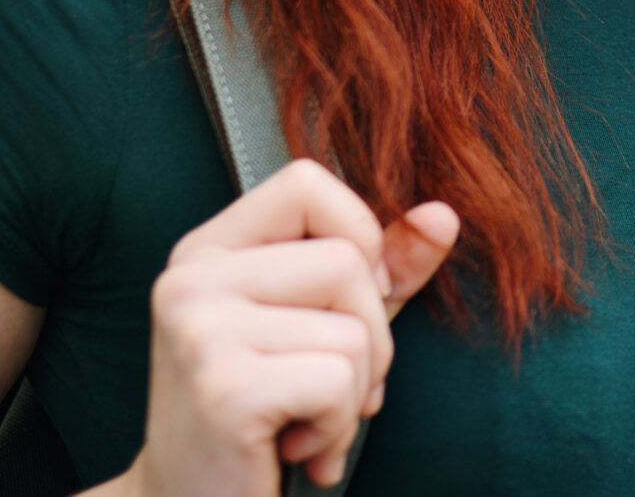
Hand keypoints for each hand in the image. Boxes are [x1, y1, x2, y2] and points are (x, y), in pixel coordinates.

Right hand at [122, 159, 458, 496]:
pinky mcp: (222, 387)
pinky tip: (295, 450)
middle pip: (347, 260)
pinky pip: (337, 380)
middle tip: (328, 391)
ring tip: (305, 423)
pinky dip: (336, 429)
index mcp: (207, 250)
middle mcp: (191, 278)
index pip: (306, 183)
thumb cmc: (265, 418)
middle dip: (369, 337)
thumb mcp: (322, 327)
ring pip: (353, 328)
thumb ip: (382, 268)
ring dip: (352, 394)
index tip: (344, 305)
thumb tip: (443, 215)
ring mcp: (199, 329)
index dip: (355, 236)